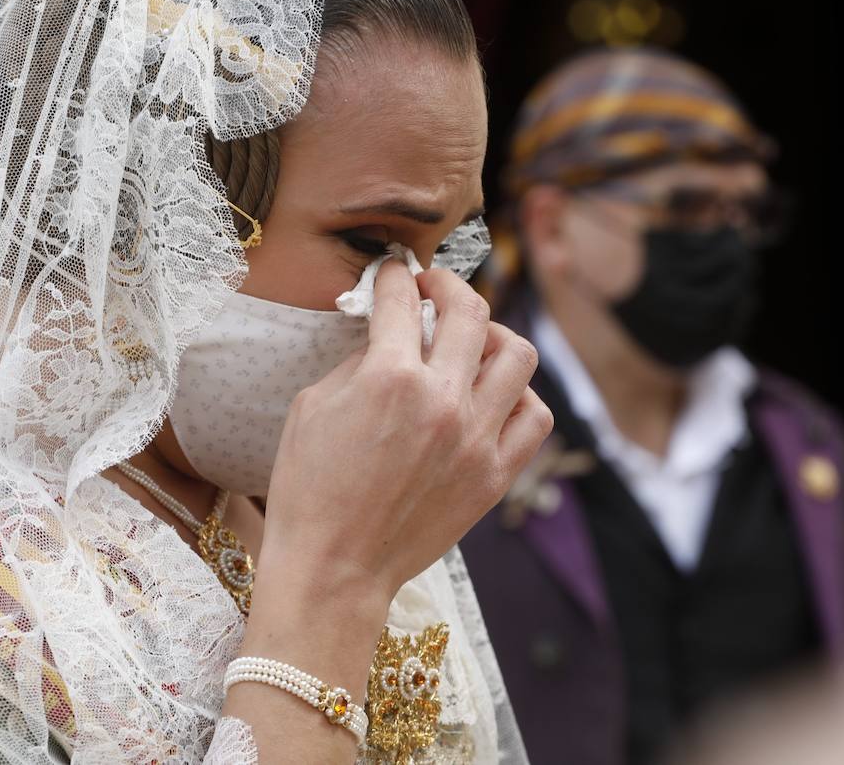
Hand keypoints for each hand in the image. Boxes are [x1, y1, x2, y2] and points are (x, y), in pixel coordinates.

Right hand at [263, 259, 551, 603]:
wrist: (334, 569)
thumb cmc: (308, 490)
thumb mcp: (311, 407)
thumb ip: (357, 361)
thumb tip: (388, 336)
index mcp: (389, 378)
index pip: (402, 301)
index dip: (395, 277)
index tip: (393, 274)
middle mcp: (442, 400)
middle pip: (471, 311)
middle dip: (448, 286)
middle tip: (432, 290)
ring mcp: (477, 439)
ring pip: (517, 355)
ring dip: (493, 335)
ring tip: (472, 341)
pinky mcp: (495, 475)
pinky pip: (535, 416)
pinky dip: (518, 395)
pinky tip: (492, 396)